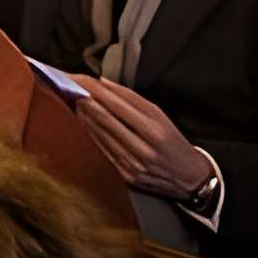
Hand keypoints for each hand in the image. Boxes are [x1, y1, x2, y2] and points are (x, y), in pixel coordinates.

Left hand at [73, 73, 214, 198]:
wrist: (189, 178)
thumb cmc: (173, 141)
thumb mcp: (160, 116)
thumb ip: (131, 99)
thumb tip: (103, 83)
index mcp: (155, 131)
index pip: (117, 105)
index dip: (95, 91)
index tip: (79, 79)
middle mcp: (142, 149)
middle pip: (105, 120)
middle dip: (84, 100)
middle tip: (67, 87)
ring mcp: (131, 164)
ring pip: (99, 134)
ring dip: (83, 115)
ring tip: (71, 100)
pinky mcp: (123, 174)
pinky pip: (101, 149)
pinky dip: (89, 133)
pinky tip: (81, 121)